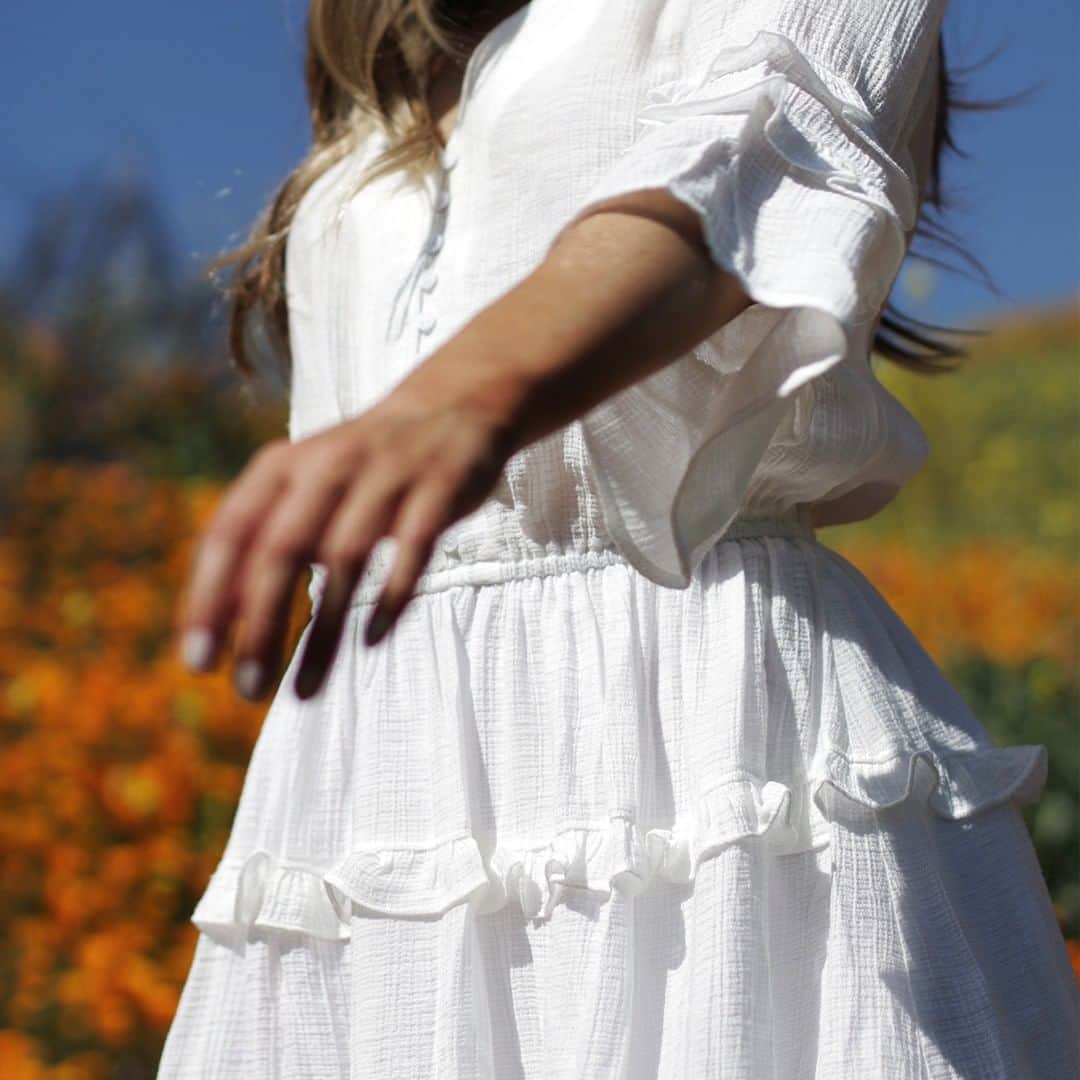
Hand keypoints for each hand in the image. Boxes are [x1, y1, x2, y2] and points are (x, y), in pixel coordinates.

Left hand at [175, 381, 516, 701]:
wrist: (451, 405)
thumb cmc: (362, 467)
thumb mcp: (304, 485)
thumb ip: (265, 537)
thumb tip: (220, 618)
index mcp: (282, 465)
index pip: (231, 532)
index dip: (209, 596)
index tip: (198, 662)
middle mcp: (328, 465)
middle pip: (282, 549)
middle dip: (260, 623)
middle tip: (245, 689)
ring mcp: (386, 476)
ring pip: (346, 559)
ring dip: (323, 632)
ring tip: (304, 692)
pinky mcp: (438, 489)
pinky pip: (413, 548)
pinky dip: (392, 595)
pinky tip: (372, 641)